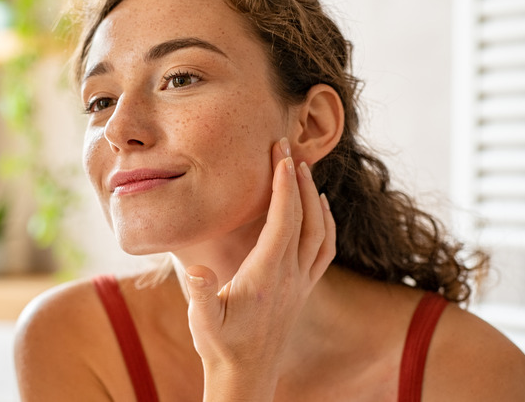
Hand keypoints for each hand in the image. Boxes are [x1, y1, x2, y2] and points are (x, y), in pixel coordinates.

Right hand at [184, 138, 335, 400]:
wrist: (246, 375)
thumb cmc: (221, 346)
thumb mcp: (203, 322)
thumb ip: (202, 295)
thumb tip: (198, 269)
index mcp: (267, 275)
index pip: (283, 220)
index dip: (283, 185)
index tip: (280, 154)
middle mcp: (291, 275)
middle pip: (305, 218)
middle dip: (298, 179)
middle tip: (288, 148)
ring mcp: (301, 282)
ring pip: (321, 231)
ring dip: (314, 197)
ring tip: (303, 170)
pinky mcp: (303, 289)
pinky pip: (325, 249)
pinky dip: (326, 223)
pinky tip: (320, 210)